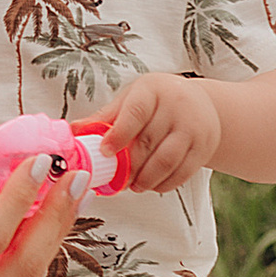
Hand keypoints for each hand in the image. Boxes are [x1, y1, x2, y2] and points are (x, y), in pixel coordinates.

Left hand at [96, 73, 221, 196]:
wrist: (201, 103)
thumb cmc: (156, 101)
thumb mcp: (131, 100)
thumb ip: (103, 118)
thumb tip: (70, 132)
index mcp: (153, 90)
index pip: (135, 113)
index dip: (119, 135)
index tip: (105, 152)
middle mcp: (177, 105)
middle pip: (148, 142)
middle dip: (128, 166)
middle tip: (114, 179)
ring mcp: (194, 127)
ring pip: (166, 161)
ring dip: (146, 179)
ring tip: (133, 186)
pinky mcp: (205, 147)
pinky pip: (182, 173)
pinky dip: (164, 184)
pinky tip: (152, 186)